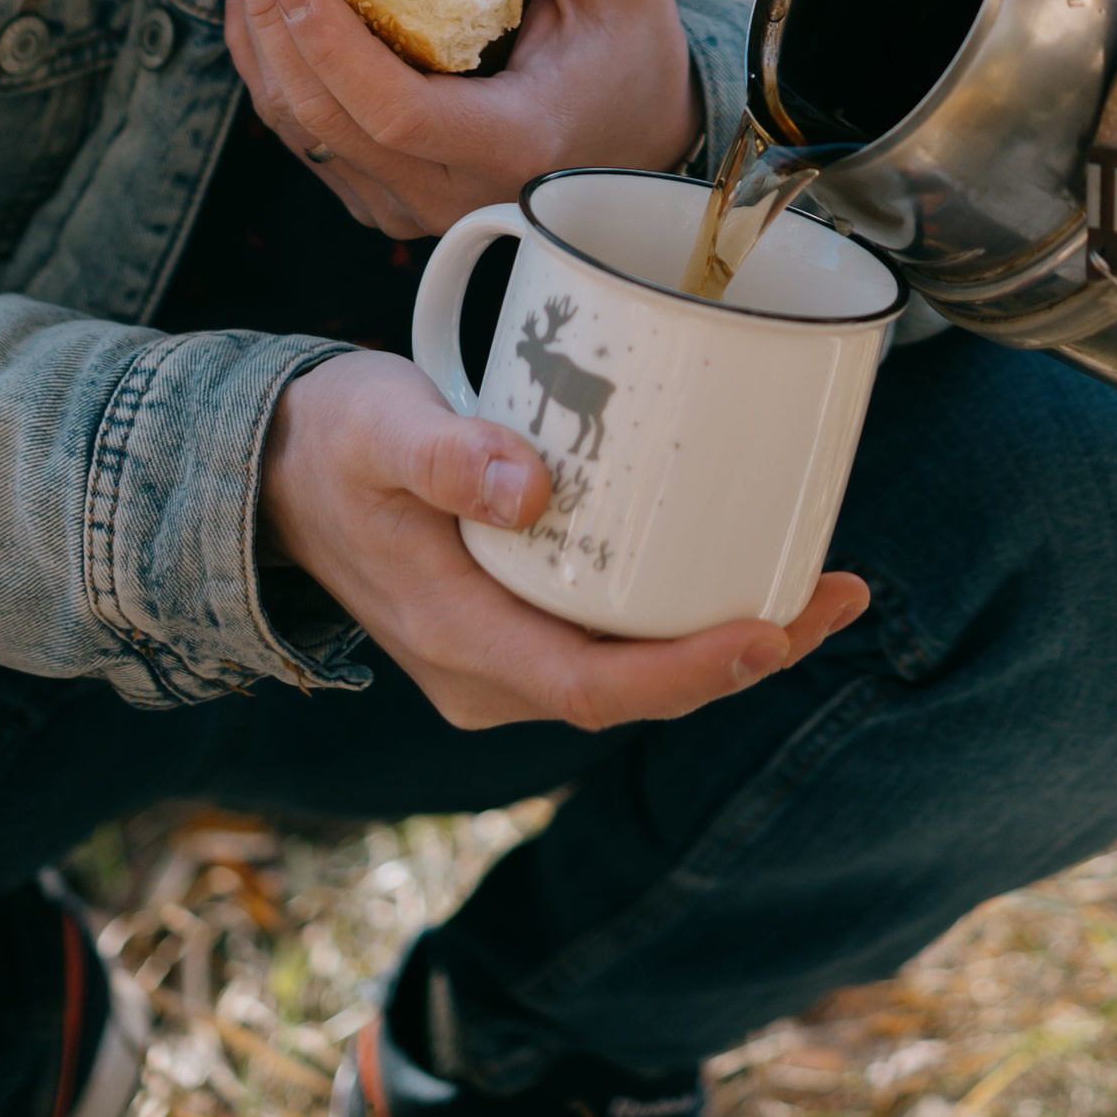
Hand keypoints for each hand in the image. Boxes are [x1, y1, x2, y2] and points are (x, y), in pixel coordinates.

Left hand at [224, 0, 701, 239]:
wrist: (645, 135)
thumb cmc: (636, 49)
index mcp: (515, 143)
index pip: (394, 111)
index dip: (329, 43)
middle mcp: (452, 194)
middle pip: (324, 119)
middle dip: (269, 14)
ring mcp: (411, 207)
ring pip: (300, 131)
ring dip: (258, 32)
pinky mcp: (385, 196)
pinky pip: (308, 136)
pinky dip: (276, 60)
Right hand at [258, 349, 869, 731]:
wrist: (274, 472)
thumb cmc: (332, 442)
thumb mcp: (378, 428)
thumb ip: (446, 455)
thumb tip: (529, 489)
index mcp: (457, 639)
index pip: (594, 686)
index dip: (692, 671)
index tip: (775, 629)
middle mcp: (488, 672)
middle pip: (637, 688)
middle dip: (746, 652)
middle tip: (843, 591)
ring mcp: (505, 658)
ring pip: (635, 669)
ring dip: (729, 638)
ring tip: (823, 582)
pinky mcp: (519, 626)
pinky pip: (617, 638)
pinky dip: (684, 614)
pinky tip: (743, 567)